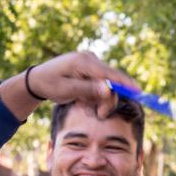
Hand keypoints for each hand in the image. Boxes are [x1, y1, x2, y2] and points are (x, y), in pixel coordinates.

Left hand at [0, 50, 136, 120]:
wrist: (37, 79)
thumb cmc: (49, 84)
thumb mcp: (67, 90)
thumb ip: (88, 90)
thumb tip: (109, 90)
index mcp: (84, 62)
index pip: (110, 73)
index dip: (125, 83)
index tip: (138, 91)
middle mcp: (90, 59)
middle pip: (111, 80)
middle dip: (107, 99)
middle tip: (100, 115)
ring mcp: (90, 63)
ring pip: (106, 84)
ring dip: (100, 99)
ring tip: (86, 107)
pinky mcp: (90, 69)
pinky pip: (100, 84)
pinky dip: (95, 95)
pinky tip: (83, 99)